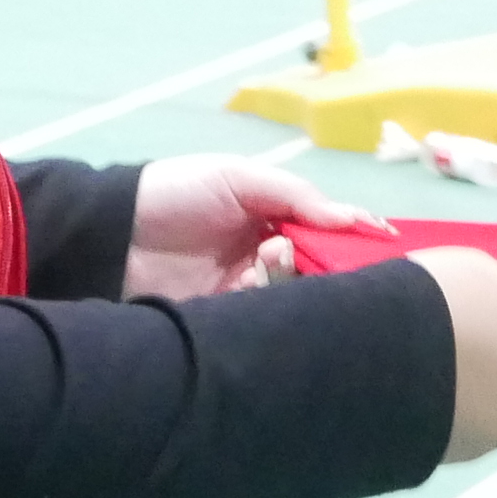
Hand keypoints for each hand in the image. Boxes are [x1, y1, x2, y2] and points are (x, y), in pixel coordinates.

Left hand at [121, 154, 386, 300]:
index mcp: (273, 217)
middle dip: (322, 262)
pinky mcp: (225, 319)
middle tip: (306, 253)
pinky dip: (263, 305)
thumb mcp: (238, 177)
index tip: (384, 243)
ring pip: (293, 295)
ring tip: (264, 260)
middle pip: (316, 267)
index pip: (325, 229)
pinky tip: (246, 285)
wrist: (112, 233)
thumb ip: (296, 195)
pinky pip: (261, 320)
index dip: (353, 235)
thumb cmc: (177, 192)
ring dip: (288, 278)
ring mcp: (246, 288)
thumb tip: (351, 219)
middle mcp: (266, 254)